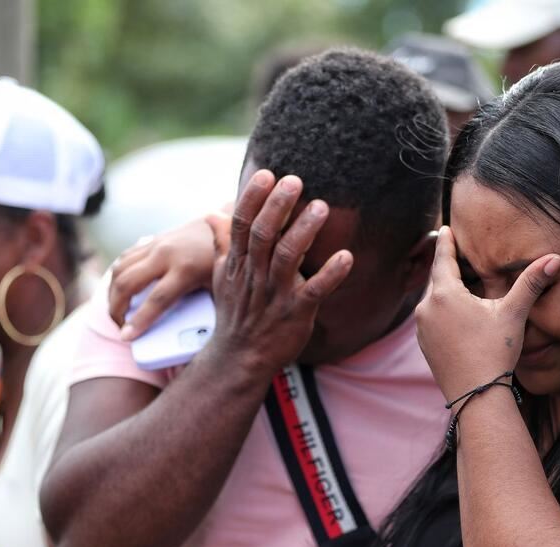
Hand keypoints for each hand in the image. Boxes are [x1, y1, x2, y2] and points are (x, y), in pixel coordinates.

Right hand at [108, 208, 230, 339]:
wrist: (228, 224)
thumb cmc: (226, 263)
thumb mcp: (219, 287)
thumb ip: (202, 307)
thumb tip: (186, 336)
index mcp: (187, 269)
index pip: (157, 300)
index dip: (139, 322)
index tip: (126, 337)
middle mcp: (166, 254)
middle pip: (127, 284)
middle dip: (116, 309)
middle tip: (119, 327)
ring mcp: (157, 244)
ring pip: (119, 268)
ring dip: (112, 292)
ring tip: (117, 311)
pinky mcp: (153, 240)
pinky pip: (125, 258)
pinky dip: (118, 275)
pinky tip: (120, 289)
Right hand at [204, 170, 351, 373]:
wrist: (239, 359)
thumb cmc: (236, 313)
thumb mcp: (223, 277)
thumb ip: (222, 244)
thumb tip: (211, 214)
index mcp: (239, 264)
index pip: (242, 225)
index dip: (253, 199)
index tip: (266, 174)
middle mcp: (256, 276)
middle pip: (264, 236)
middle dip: (278, 207)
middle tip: (295, 180)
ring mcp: (276, 295)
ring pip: (288, 258)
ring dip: (304, 232)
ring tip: (321, 207)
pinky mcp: (297, 314)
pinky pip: (315, 292)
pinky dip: (330, 275)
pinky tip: (347, 257)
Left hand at [414, 227, 559, 400]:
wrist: (476, 395)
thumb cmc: (495, 352)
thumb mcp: (514, 313)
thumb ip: (531, 283)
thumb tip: (556, 258)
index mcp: (444, 294)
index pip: (443, 259)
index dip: (446, 243)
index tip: (445, 229)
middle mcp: (426, 308)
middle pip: (437, 280)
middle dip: (447, 268)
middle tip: (455, 254)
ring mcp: (422, 328)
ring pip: (433, 300)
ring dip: (445, 291)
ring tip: (459, 285)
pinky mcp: (424, 345)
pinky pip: (431, 319)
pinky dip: (442, 311)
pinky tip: (457, 316)